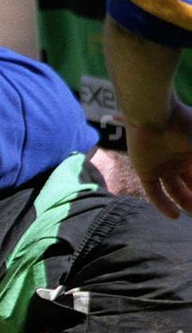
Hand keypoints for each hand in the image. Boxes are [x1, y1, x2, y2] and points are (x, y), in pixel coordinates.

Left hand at [125, 101, 191, 217]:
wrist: (154, 116)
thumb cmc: (185, 125)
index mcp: (191, 151)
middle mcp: (177, 160)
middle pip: (189, 183)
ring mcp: (161, 167)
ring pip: (174, 190)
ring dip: (184, 202)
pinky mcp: (145, 172)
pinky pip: (154, 193)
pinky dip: (163, 205)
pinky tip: (175, 216)